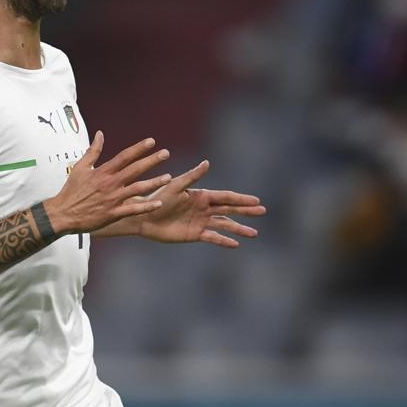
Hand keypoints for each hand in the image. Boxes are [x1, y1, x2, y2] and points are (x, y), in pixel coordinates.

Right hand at [44, 131, 172, 234]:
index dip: (138, 148)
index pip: (124, 156)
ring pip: (138, 188)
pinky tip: (158, 203)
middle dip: (151, 160)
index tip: (151, 141)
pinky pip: (133, 209)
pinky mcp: (113, 213)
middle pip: (135, 169)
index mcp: (103, 172)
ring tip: (168, 177)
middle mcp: (110, 183)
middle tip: (165, 153)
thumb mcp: (81, 167)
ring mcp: (113, 199)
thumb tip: (100, 134)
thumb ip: (93, 151)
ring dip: (154, 182)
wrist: (63, 213)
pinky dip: (146, 206)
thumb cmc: (71, 191)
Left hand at [138, 159, 265, 247]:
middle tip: (263, 211)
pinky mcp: (194, 234)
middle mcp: (204, 208)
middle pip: (230, 210)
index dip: (242, 199)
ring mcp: (200, 222)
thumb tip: (207, 163)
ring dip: (239, 228)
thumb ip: (192, 176)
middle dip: (246, 210)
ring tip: (254, 233)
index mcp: (201, 195)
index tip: (256, 201)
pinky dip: (224, 240)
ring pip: (225, 225)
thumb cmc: (157, 198)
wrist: (144, 217)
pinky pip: (213, 237)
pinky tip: (236, 244)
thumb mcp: (175, 186)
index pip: (226, 197)